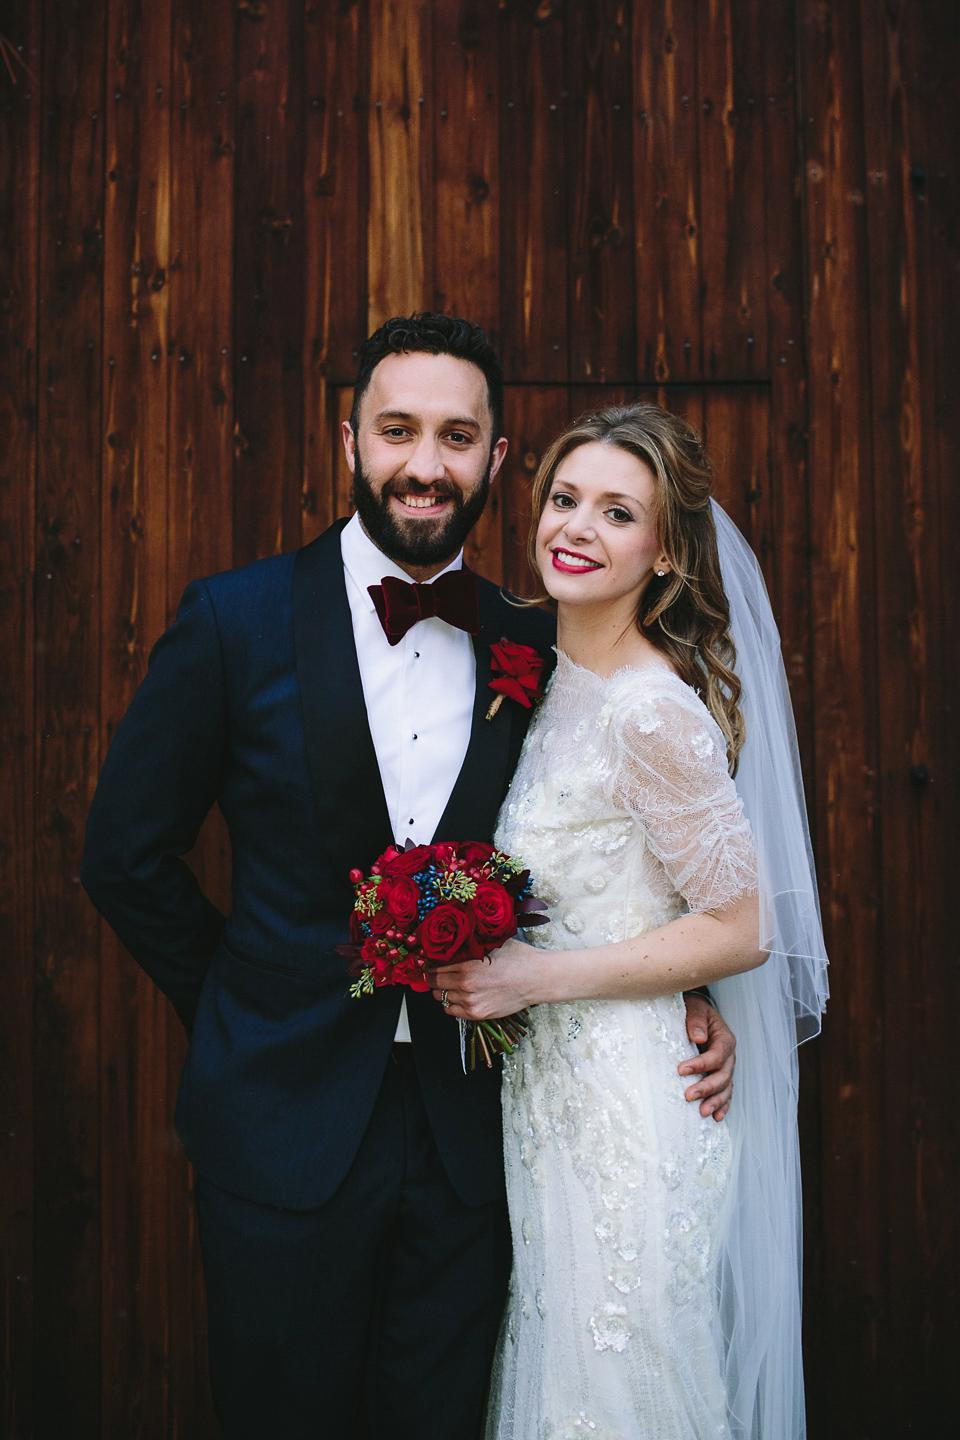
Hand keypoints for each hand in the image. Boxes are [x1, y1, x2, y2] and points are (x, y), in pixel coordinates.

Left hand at [427, 938, 539, 1020]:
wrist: (537, 978)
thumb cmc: (518, 958)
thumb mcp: (491, 944)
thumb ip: (470, 946)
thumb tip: (452, 943)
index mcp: (467, 965)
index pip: (435, 967)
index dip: (431, 965)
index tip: (431, 964)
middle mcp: (465, 985)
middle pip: (434, 984)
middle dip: (434, 978)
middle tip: (438, 974)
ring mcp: (470, 1001)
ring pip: (442, 998)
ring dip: (444, 991)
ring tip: (453, 985)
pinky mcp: (477, 1014)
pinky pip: (451, 1011)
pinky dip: (452, 1004)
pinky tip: (461, 996)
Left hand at [678, 994, 734, 1121]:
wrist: (698, 1014)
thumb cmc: (695, 1010)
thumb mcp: (695, 1007)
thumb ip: (696, 1019)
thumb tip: (698, 1037)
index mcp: (725, 1039)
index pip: (717, 1055)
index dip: (701, 1064)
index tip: (681, 1070)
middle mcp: (729, 1057)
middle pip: (723, 1076)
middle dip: (707, 1087)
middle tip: (688, 1096)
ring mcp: (726, 1069)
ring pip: (725, 1088)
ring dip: (715, 1102)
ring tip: (703, 1112)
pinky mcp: (720, 1077)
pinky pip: (725, 1094)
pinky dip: (722, 1106)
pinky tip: (716, 1117)